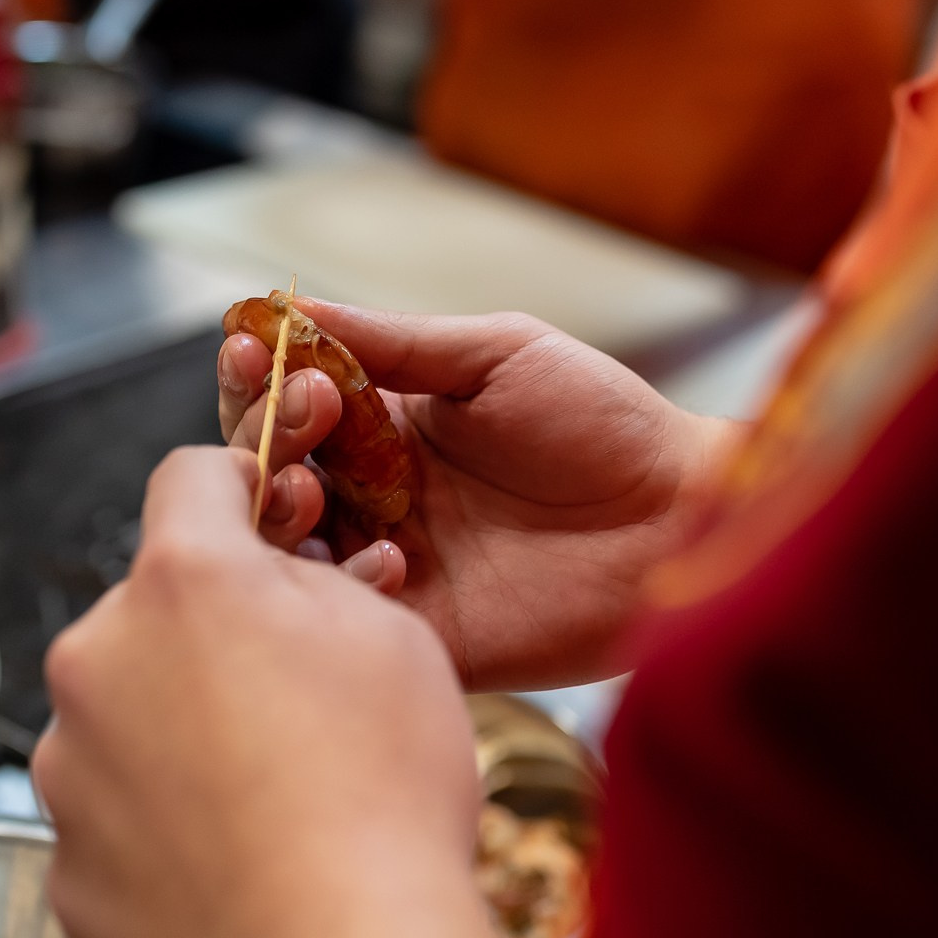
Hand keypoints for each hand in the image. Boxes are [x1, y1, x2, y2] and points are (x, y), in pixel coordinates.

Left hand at [33, 447, 496, 937]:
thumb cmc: (381, 804)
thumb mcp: (393, 640)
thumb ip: (316, 582)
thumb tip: (286, 582)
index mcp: (185, 580)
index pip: (187, 477)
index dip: (236, 487)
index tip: (260, 512)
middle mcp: (101, 657)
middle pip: (151, 605)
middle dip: (209, 628)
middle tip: (287, 686)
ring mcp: (70, 764)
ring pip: (125, 707)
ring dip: (178, 722)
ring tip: (266, 784)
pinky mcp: (64, 857)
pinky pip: (112, 806)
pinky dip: (159, 815)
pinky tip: (231, 843)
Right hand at [220, 303, 738, 689]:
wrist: (685, 521)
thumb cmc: (607, 425)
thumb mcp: (497, 355)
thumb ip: (395, 341)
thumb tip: (294, 305)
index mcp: (389, 424)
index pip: (290, 400)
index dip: (260, 376)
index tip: (252, 351)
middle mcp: (377, 495)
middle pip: (270, 471)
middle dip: (263, 435)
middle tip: (302, 414)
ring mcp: (392, 565)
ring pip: (290, 547)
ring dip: (277, 511)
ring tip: (303, 485)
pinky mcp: (420, 632)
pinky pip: (347, 619)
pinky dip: (341, 587)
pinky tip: (383, 555)